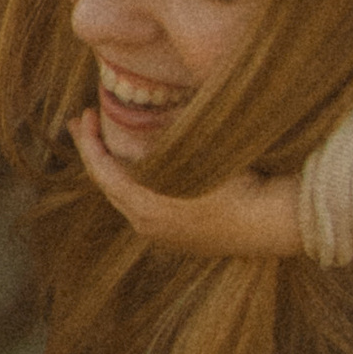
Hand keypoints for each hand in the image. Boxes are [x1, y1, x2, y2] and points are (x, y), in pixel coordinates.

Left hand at [69, 114, 304, 259]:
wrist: (270, 221)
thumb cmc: (236, 184)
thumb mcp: (193, 157)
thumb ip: (157, 148)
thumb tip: (131, 136)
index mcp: (145, 206)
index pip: (102, 171)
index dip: (88, 142)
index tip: (82, 116)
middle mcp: (146, 225)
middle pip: (107, 186)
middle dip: (94, 153)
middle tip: (82, 124)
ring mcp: (161, 235)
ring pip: (124, 197)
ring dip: (113, 169)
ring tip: (106, 144)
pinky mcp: (177, 238)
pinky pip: (142, 207)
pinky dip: (132, 183)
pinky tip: (138, 170)